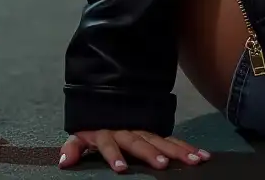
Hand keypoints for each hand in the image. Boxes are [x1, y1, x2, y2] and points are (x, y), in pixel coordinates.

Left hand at [58, 130, 210, 170]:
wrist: (111, 96)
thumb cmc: (97, 123)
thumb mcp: (82, 133)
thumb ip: (74, 147)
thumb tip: (63, 162)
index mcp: (108, 133)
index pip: (109, 144)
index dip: (114, 155)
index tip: (121, 169)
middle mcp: (128, 131)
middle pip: (139, 142)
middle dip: (150, 153)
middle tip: (162, 165)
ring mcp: (144, 130)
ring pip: (160, 140)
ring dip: (176, 151)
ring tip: (191, 161)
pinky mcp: (156, 132)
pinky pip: (172, 139)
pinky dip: (186, 147)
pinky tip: (201, 155)